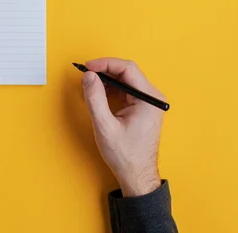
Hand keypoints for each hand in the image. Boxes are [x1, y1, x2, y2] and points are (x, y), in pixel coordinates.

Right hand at [81, 58, 165, 196]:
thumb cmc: (125, 154)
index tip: (88, 66)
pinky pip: (125, 90)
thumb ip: (95, 99)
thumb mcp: (105, 126)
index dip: (105, 64)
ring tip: (89, 84)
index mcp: (148, 99)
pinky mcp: (142, 108)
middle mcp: (152, 97)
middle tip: (86, 74)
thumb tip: (88, 76)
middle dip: (104, 70)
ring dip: (107, 80)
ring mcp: (148, 102)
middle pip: (127, 72)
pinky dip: (111, 89)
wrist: (136, 174)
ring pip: (125, 80)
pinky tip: (98, 94)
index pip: (127, 69)